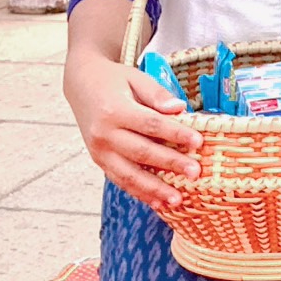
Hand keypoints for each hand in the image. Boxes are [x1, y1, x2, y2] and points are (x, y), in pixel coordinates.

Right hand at [63, 54, 202, 210]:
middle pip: (142, 152)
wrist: (82, 85)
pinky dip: (139, 193)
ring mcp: (99, 151)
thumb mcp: (136, 77)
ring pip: (129, 175)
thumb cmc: (115, 81)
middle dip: (171, 164)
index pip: (151, 124)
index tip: (198, 141)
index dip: (176, 134)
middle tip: (195, 172)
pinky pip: (120, 181)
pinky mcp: (99, 162)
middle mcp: (104, 134)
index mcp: (114, 110)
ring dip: (154, 189)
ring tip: (177, 200)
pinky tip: (157, 202)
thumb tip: (179, 108)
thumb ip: (157, 94)